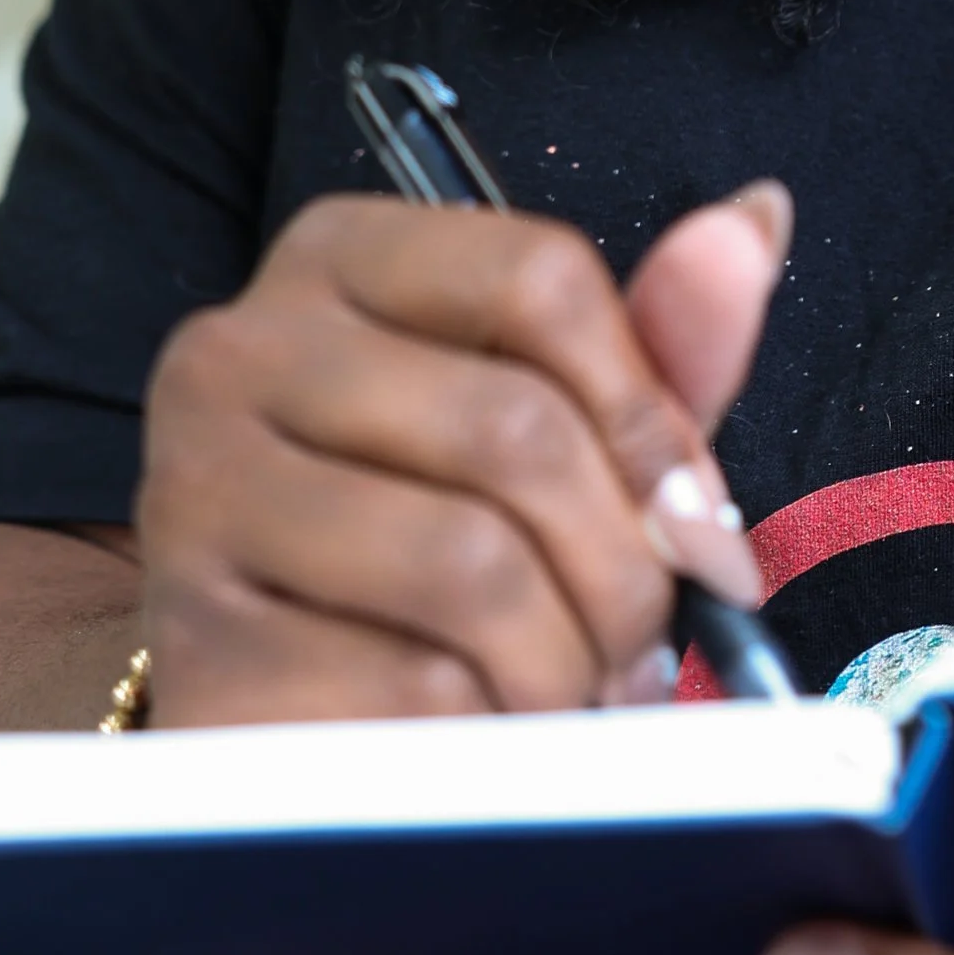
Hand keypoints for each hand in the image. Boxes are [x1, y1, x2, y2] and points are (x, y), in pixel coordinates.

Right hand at [136, 183, 790, 725]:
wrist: (272, 687)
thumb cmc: (429, 528)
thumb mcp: (556, 420)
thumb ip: (660, 339)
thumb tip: (756, 217)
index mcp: (339, 258)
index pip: (539, 276)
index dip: (649, 411)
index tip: (696, 514)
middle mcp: (241, 350)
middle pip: (515, 428)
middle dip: (624, 564)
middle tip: (646, 642)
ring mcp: (197, 494)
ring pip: (469, 566)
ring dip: (565, 660)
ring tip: (577, 691)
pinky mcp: (198, 646)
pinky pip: (408, 689)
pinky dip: (486, 733)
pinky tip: (489, 736)